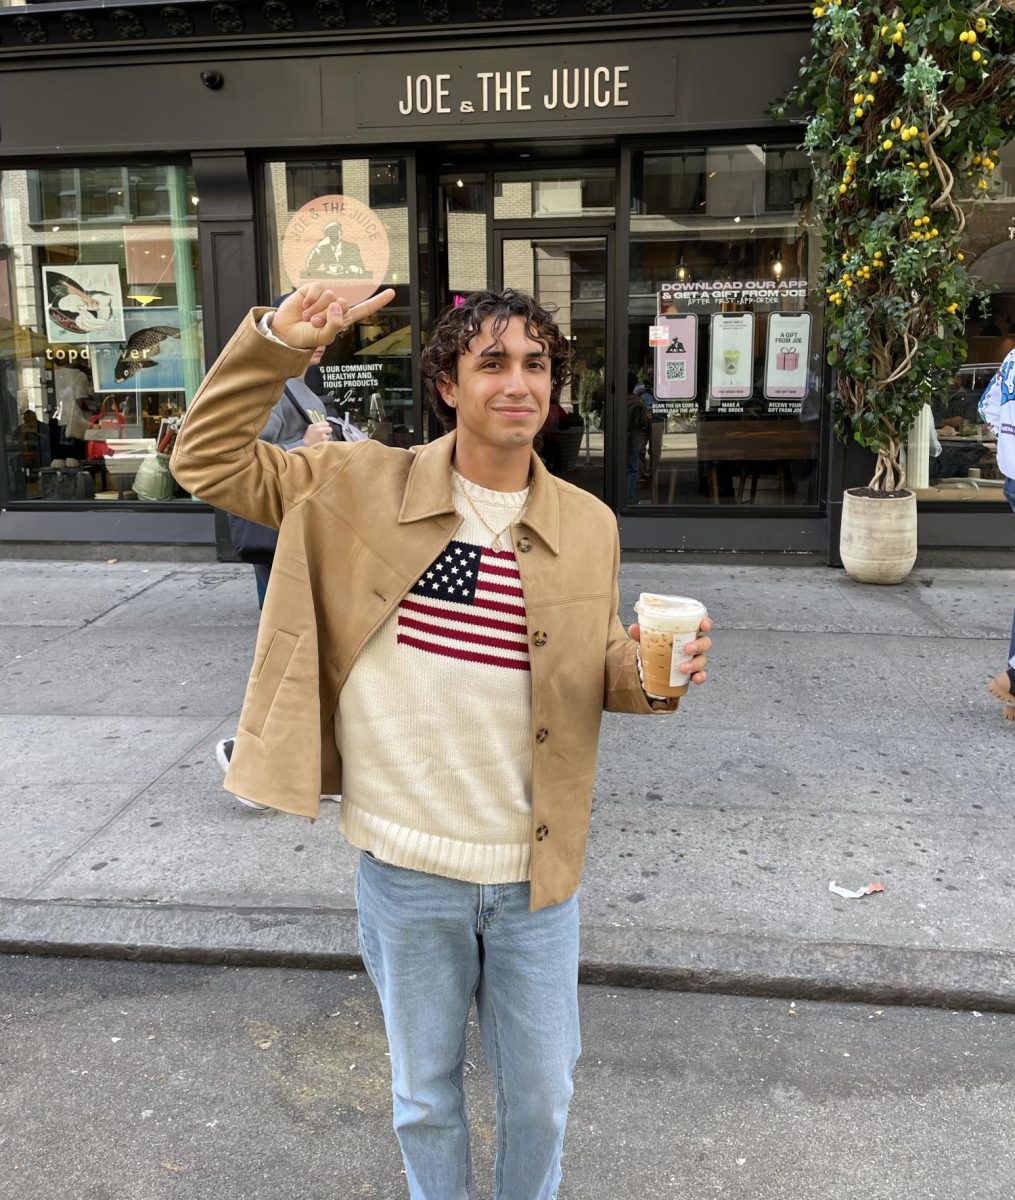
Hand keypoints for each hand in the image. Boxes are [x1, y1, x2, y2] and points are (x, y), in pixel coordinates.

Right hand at [272, 283, 395, 350]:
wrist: (284, 333)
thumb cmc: (305, 339)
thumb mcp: (324, 338)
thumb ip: (335, 325)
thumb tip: (338, 304)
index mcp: (342, 320)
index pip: (363, 309)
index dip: (378, 301)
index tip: (392, 292)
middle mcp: (335, 307)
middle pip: (343, 303)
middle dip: (327, 316)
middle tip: (314, 324)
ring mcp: (324, 297)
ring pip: (330, 295)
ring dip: (317, 310)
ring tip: (307, 318)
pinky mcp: (311, 289)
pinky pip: (318, 288)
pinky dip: (310, 298)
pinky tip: (304, 305)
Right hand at [303, 422, 331, 446]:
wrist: (304, 445)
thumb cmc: (307, 436)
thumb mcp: (310, 428)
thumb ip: (316, 425)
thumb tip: (322, 425)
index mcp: (316, 425)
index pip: (326, 423)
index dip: (326, 426)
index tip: (325, 428)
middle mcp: (320, 430)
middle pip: (330, 429)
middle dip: (328, 431)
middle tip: (325, 433)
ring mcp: (322, 437)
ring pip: (328, 436)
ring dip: (326, 438)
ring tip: (321, 439)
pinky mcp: (324, 442)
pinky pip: (327, 441)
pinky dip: (325, 442)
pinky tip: (321, 443)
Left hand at [627, 616, 711, 684]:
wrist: (654, 666)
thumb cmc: (657, 646)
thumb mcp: (649, 639)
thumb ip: (642, 633)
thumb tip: (633, 628)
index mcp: (687, 632)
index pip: (701, 625)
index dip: (706, 623)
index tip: (704, 625)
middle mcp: (694, 644)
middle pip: (705, 643)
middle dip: (698, 645)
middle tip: (686, 649)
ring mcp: (695, 659)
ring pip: (703, 660)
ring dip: (695, 663)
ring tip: (682, 668)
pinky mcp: (693, 673)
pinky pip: (701, 675)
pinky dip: (700, 677)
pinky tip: (694, 679)